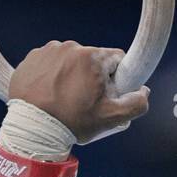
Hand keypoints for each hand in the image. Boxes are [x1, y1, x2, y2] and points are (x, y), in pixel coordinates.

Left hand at [8, 41, 149, 144]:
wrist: (33, 129)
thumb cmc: (71, 122)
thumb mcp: (111, 118)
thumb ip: (135, 104)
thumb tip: (143, 92)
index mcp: (92, 57)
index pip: (117, 59)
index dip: (117, 78)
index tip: (108, 93)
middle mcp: (70, 47)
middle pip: (92, 60)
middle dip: (93, 77)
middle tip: (85, 102)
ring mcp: (49, 51)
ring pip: (71, 61)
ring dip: (72, 76)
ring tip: (65, 99)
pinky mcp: (32, 58)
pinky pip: (50, 64)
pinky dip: (53, 76)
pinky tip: (50, 94)